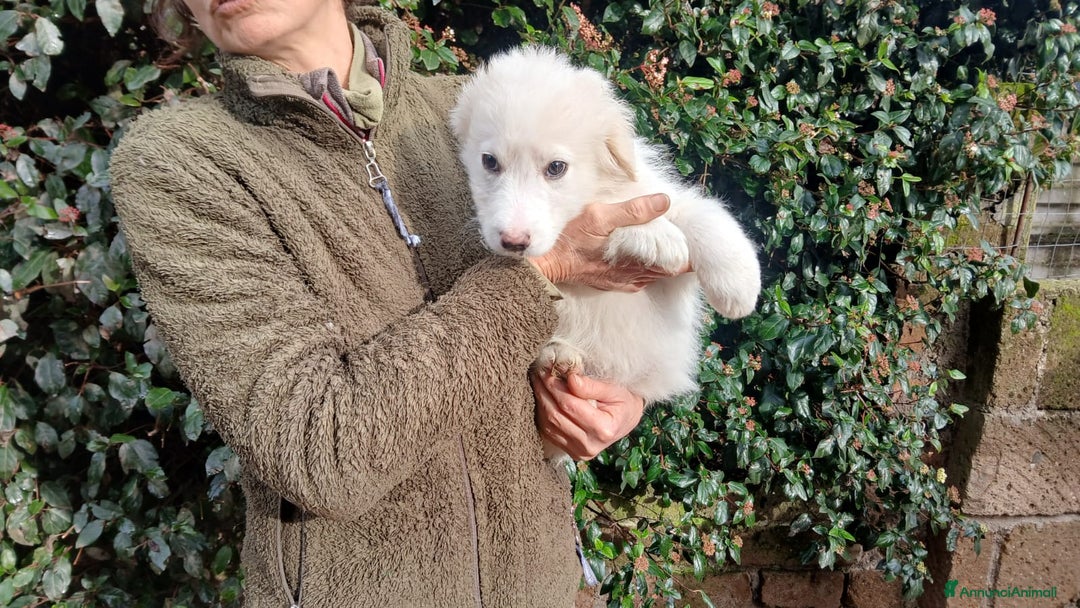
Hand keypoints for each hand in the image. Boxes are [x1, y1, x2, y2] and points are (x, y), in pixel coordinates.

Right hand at [530, 194, 691, 291]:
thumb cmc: (571, 241)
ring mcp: (623, 282)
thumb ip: (634, 210)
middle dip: (678, 257)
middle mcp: (634, 278)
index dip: (691, 255)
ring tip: (671, 247)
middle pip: (668, 270)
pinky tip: (643, 257)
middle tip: (688, 241)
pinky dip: (646, 268)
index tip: (699, 245)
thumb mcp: (601, 217)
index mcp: (638, 263)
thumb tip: (664, 201)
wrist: (545, 267)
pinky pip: (638, 278)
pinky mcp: (612, 283)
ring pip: (654, 274)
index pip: (677, 264)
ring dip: (662, 262)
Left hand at [532, 369, 644, 460]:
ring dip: (540, 401)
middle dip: (544, 391)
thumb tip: (570, 379)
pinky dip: (542, 414)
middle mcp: (590, 445)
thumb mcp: (614, 389)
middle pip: (556, 415)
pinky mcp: (571, 452)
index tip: (546, 369)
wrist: (627, 420)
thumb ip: (592, 386)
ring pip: (548, 425)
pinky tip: (543, 398)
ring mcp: (579, 452)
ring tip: (538, 382)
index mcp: (603, 429)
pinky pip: (549, 432)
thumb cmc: (623, 401)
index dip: (554, 386)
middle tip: (538, 372)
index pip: (569, 405)